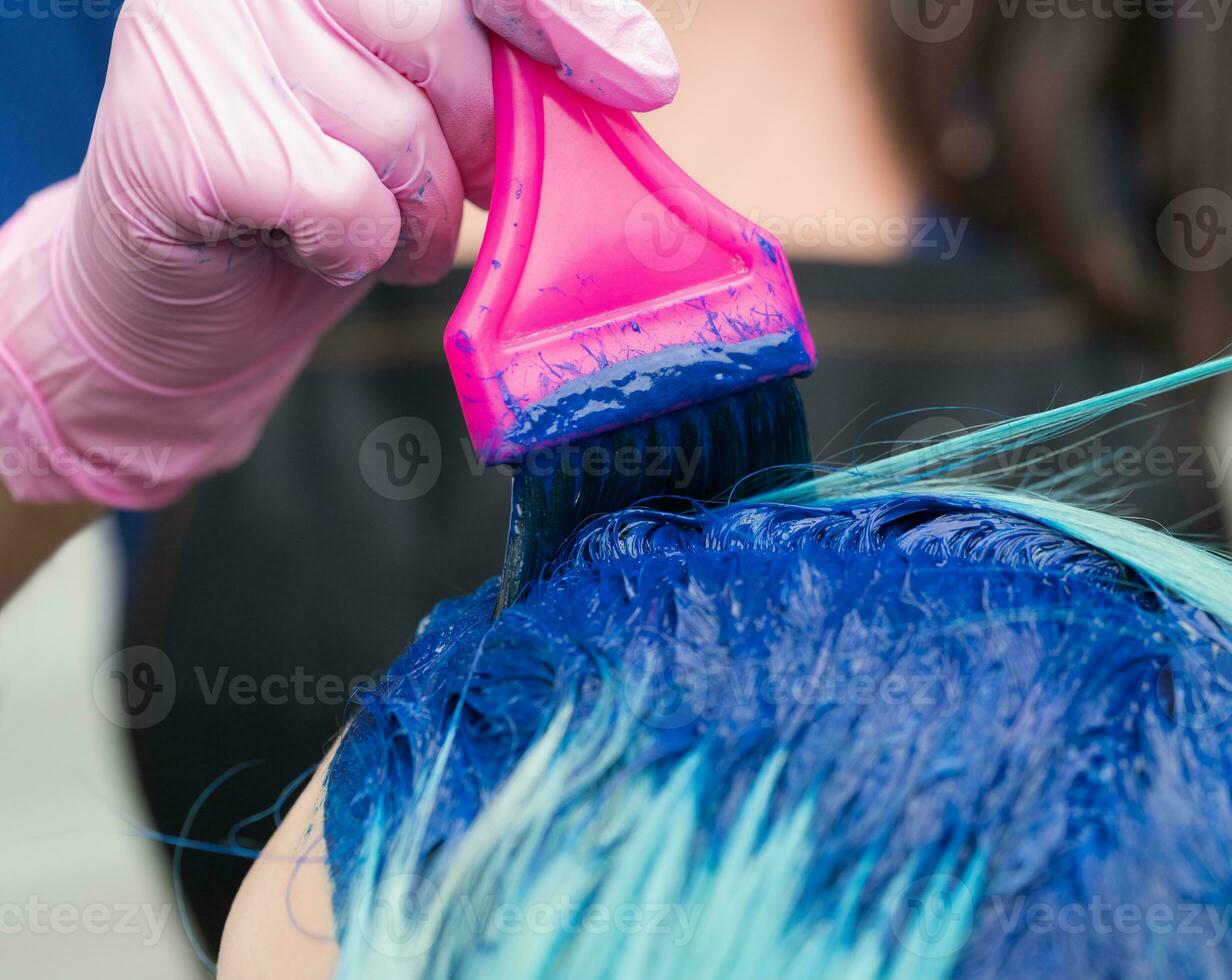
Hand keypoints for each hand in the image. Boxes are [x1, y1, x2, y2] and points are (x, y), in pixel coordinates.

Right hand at [0, 0, 676, 508]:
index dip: (564, 13)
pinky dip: (352, 249)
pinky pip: (347, 201)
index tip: (645, 81)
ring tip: (357, 221)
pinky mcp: (184, 129)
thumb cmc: (314, 200)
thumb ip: (499, 68)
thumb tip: (641, 71)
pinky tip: (304, 243)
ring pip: (396, 129)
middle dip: (476, 135)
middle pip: (439, 38)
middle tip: (457, 184)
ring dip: (407, 209)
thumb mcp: (425, 112)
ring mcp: (201, 34)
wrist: (181, 308)